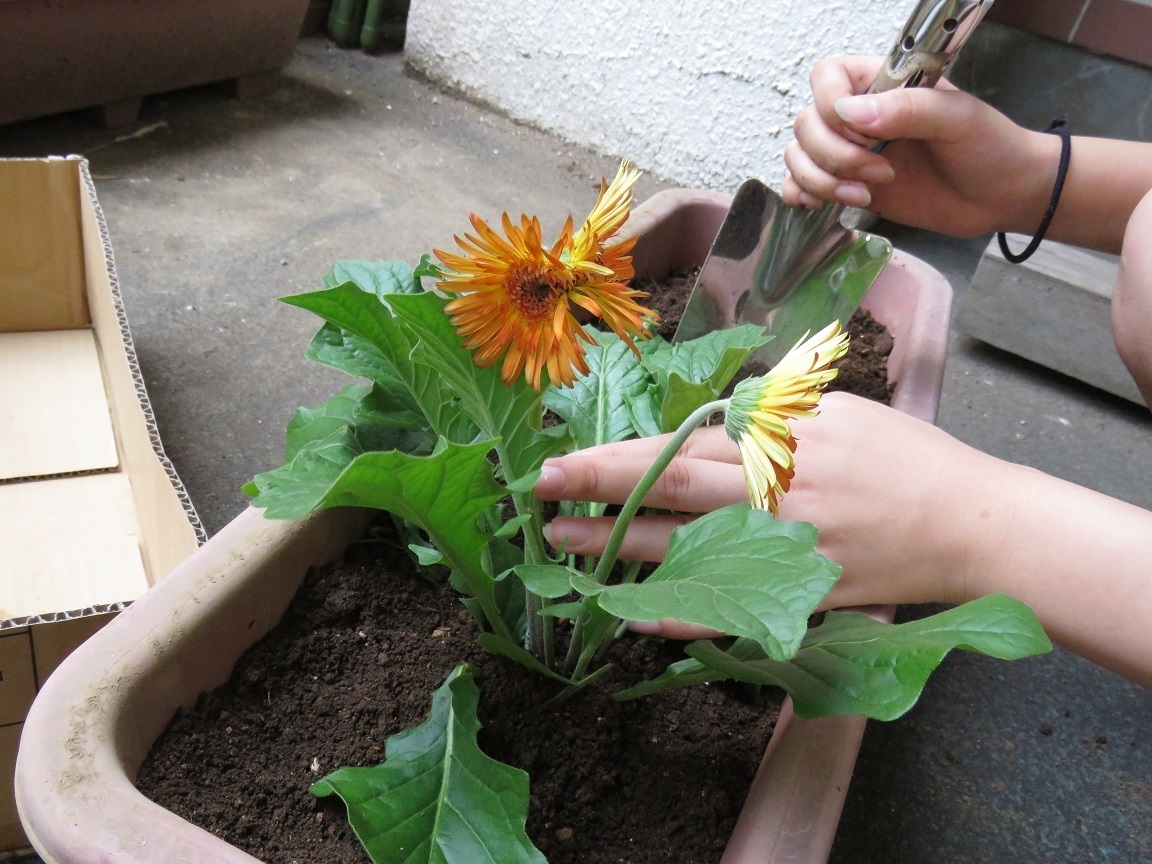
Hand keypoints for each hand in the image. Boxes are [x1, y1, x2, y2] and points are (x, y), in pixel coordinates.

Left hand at [535, 392, 998, 636]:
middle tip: (540, 489)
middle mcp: (776, 492)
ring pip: (687, 546)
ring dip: (617, 545)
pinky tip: (633, 616)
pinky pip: (731, 608)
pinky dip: (682, 614)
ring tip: (561, 542)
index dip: (618, 453)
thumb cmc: (907, 457)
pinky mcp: (803, 595)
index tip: (563, 457)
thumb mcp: (841, 410)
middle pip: (672, 487)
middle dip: (599, 487)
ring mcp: (788, 548)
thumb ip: (773, 411)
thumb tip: (711, 414)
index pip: (683, 444)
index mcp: (784, 440)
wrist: (970, 525)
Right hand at [781, 54, 1057, 237]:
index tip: (867, 134)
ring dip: (821, 181)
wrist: (1000, 196)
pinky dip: (802, 195)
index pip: (827, 78)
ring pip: (798, 156)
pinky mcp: (846, 185)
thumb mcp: (957, 118)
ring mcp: (849, 152)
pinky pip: (799, 185)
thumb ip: (907, 109)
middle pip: (806, 124)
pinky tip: (827, 205)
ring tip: (864, 196)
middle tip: (882, 173)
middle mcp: (858, 116)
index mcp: (882, 84)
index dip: (832, 107)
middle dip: (834, 156)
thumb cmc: (988, 148)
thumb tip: (849, 113)